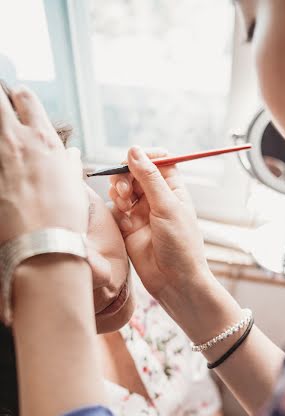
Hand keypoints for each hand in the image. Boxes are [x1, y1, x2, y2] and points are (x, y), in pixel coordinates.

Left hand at [0, 85, 87, 245]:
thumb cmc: (64, 219)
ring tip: (5, 145)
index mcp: (44, 140)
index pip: (26, 99)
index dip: (20, 97)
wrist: (43, 245)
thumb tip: (71, 156)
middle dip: (0, 103)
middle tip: (1, 112)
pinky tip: (3, 172)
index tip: (17, 100)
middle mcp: (17, 141)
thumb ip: (69, 166)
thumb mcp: (75, 187)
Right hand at [109, 146, 211, 303]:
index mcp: (173, 189)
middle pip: (135, 172)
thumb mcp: (167, 207)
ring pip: (122, 189)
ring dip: (119, 190)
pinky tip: (125, 221)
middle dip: (126, 175)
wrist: (174, 281)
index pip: (157, 160)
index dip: (144, 156)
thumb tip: (133, 150)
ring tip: (124, 202)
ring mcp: (141, 212)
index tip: (133, 159)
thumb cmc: (180, 245)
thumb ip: (149, 178)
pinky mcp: (128, 227)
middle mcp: (156, 198)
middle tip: (125, 188)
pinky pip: (115, 209)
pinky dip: (116, 209)